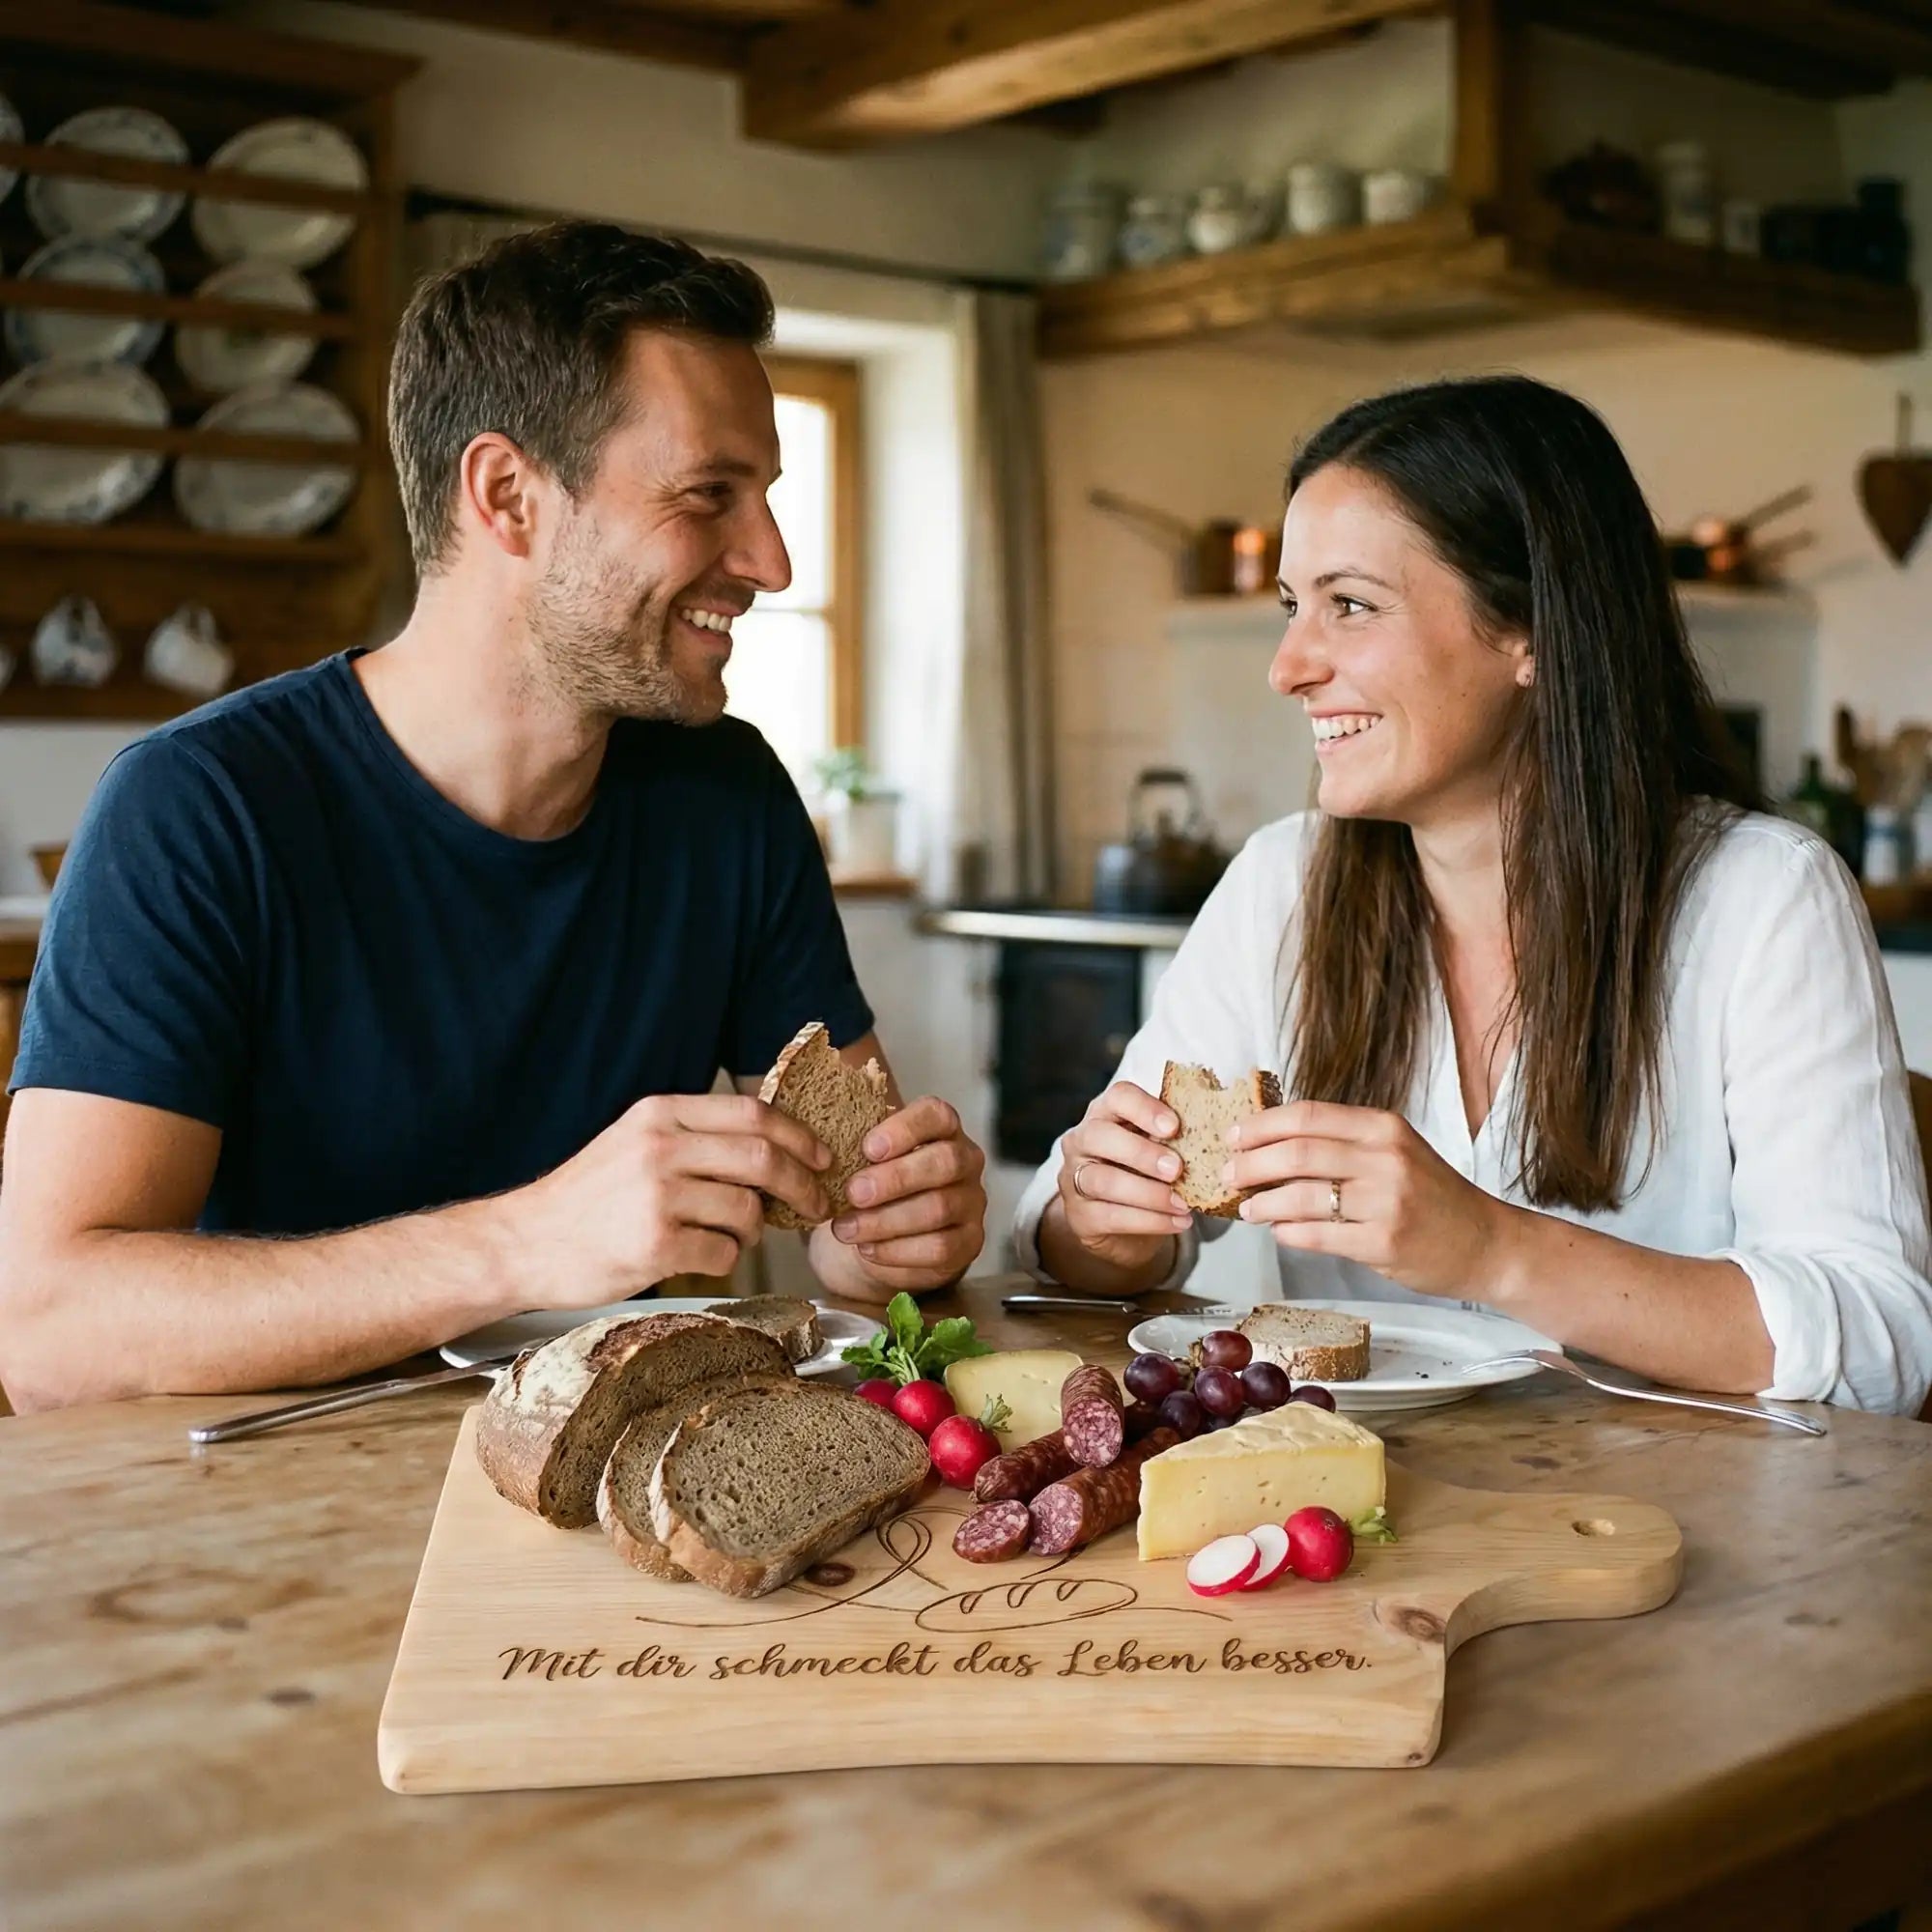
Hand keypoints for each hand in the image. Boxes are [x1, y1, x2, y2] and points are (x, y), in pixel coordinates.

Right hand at [520, 1092, 830, 1303]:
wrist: (523, 1243)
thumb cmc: (585, 1199)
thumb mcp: (634, 1142)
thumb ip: (694, 1138)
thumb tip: (773, 1150)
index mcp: (660, 1115)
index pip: (752, 1113)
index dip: (799, 1136)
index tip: (822, 1157)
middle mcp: (660, 1149)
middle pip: (762, 1157)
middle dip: (803, 1184)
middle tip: (816, 1204)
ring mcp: (658, 1197)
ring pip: (748, 1211)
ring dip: (755, 1229)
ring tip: (733, 1235)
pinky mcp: (655, 1246)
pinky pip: (724, 1255)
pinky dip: (725, 1260)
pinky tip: (700, 1257)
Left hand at [821, 1096, 987, 1303]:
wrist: (884, 1238)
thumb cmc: (874, 1187)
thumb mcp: (866, 1162)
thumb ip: (860, 1151)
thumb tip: (828, 1149)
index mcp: (942, 1129)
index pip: (936, 1115)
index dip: (904, 1129)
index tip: (868, 1148)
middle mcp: (966, 1160)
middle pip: (944, 1162)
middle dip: (895, 1179)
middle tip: (853, 1193)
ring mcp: (972, 1203)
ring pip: (939, 1208)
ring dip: (886, 1221)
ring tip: (846, 1229)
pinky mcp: (969, 1243)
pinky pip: (939, 1248)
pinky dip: (897, 1251)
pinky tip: (867, 1249)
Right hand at [1051, 1080, 1191, 1275]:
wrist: (1119, 1221)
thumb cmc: (1145, 1172)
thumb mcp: (1158, 1147)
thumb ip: (1177, 1138)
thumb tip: (1223, 1134)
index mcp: (1107, 1113)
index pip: (1118, 1097)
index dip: (1144, 1108)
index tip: (1174, 1126)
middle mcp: (1082, 1140)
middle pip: (1100, 1136)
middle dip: (1141, 1152)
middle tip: (1177, 1169)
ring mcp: (1074, 1178)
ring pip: (1103, 1180)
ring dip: (1149, 1193)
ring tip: (1184, 1203)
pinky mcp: (1080, 1216)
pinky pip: (1111, 1216)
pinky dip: (1149, 1221)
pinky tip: (1178, 1222)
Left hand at [1223, 1100, 1505, 1298]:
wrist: (1486, 1243)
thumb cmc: (1433, 1197)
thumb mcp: (1395, 1152)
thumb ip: (1343, 1144)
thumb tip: (1270, 1145)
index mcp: (1384, 1128)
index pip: (1307, 1116)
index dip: (1261, 1125)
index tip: (1233, 1136)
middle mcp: (1386, 1158)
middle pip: (1297, 1152)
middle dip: (1251, 1163)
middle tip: (1228, 1174)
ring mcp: (1386, 1202)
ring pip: (1301, 1195)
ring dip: (1263, 1202)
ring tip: (1247, 1208)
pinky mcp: (1384, 1242)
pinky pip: (1318, 1234)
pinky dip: (1288, 1232)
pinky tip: (1279, 1231)